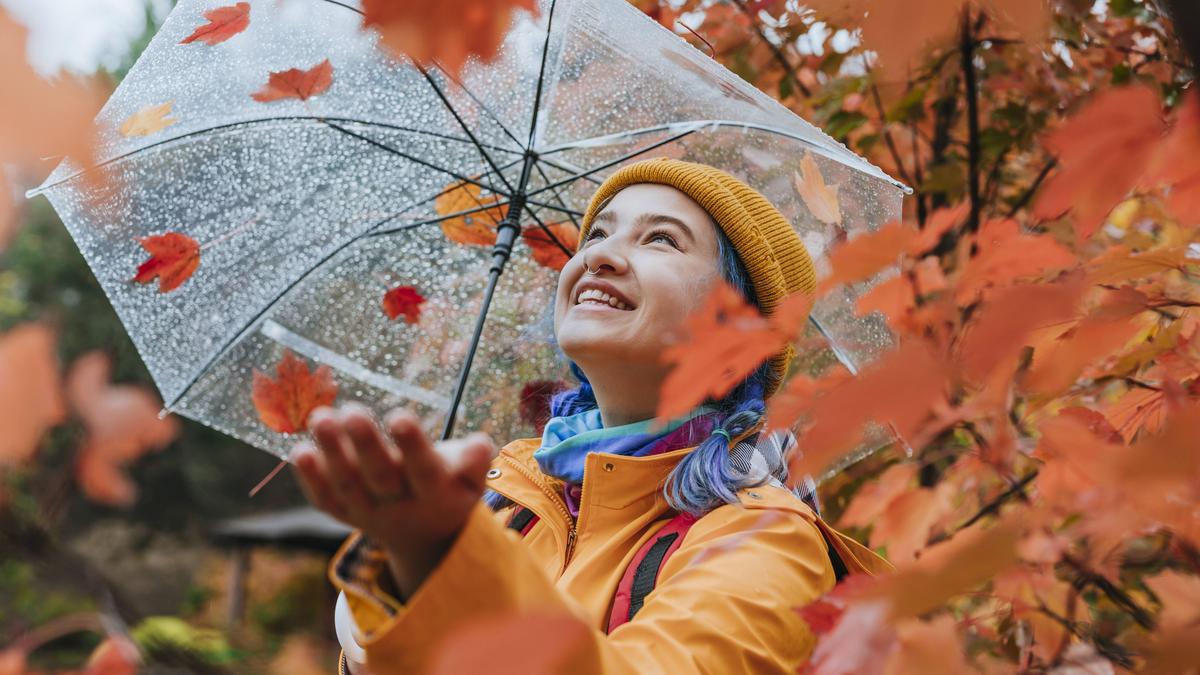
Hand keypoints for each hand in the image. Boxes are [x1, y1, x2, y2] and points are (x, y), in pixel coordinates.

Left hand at [291, 402, 496, 597]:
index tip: (400, 415)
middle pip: (379, 477)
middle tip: (352, 410)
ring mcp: (368, 513)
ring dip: (331, 453)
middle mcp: (399, 506)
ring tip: (320, 417)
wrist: (424, 537)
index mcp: (436, 494)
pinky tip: (298, 451)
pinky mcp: (344, 513)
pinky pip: (325, 498)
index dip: (411, 445)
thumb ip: (475, 461)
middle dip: (365, 444)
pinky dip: (310, 478)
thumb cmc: (449, 487)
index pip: (423, 470)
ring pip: (346, 485)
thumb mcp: (471, 480)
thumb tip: (480, 444)